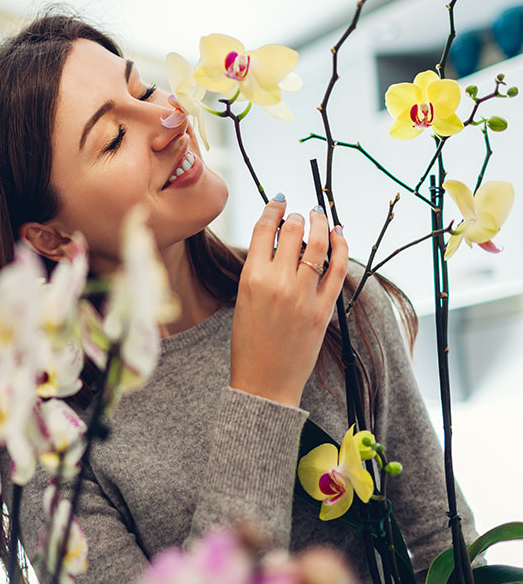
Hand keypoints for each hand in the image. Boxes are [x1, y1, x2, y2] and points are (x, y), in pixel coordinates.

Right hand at [230, 198, 347, 406]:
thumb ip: (259, 270)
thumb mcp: (243, 299)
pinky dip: (341, 246)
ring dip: (319, 223)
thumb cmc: (249, 343)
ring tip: (319, 215)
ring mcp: (303, 295)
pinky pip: (338, 268)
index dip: (273, 208)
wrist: (264, 382)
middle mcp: (277, 282)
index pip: (263, 229)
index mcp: (250, 278)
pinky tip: (339, 234)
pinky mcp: (323, 309)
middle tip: (298, 214)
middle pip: (291, 230)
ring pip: (317, 244)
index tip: (279, 201)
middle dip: (296, 215)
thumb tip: (278, 240)